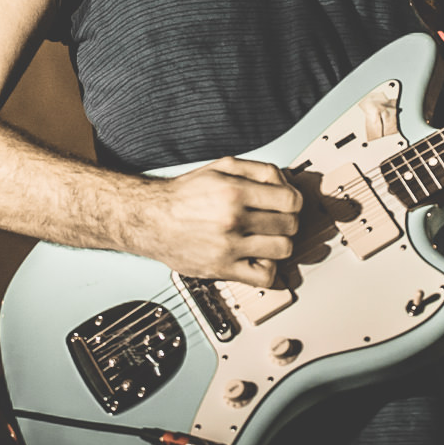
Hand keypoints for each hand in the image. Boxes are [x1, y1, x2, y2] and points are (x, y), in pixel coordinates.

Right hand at [138, 157, 302, 287]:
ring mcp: (229, 247)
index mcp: (235, 191)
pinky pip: (264, 277)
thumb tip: (285, 181)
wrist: (150, 218)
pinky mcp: (222, 269)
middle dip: (288, 220)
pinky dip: (269, 269)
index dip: (294, 201)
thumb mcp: (221, 167)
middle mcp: (233, 220)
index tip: (286, 204)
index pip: (291, 201)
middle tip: (276, 220)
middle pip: (290, 225)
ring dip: (280, 243)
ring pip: (283, 250)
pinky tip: (258, 258)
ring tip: (267, 238)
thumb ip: (258, 169)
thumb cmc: (185, 194)